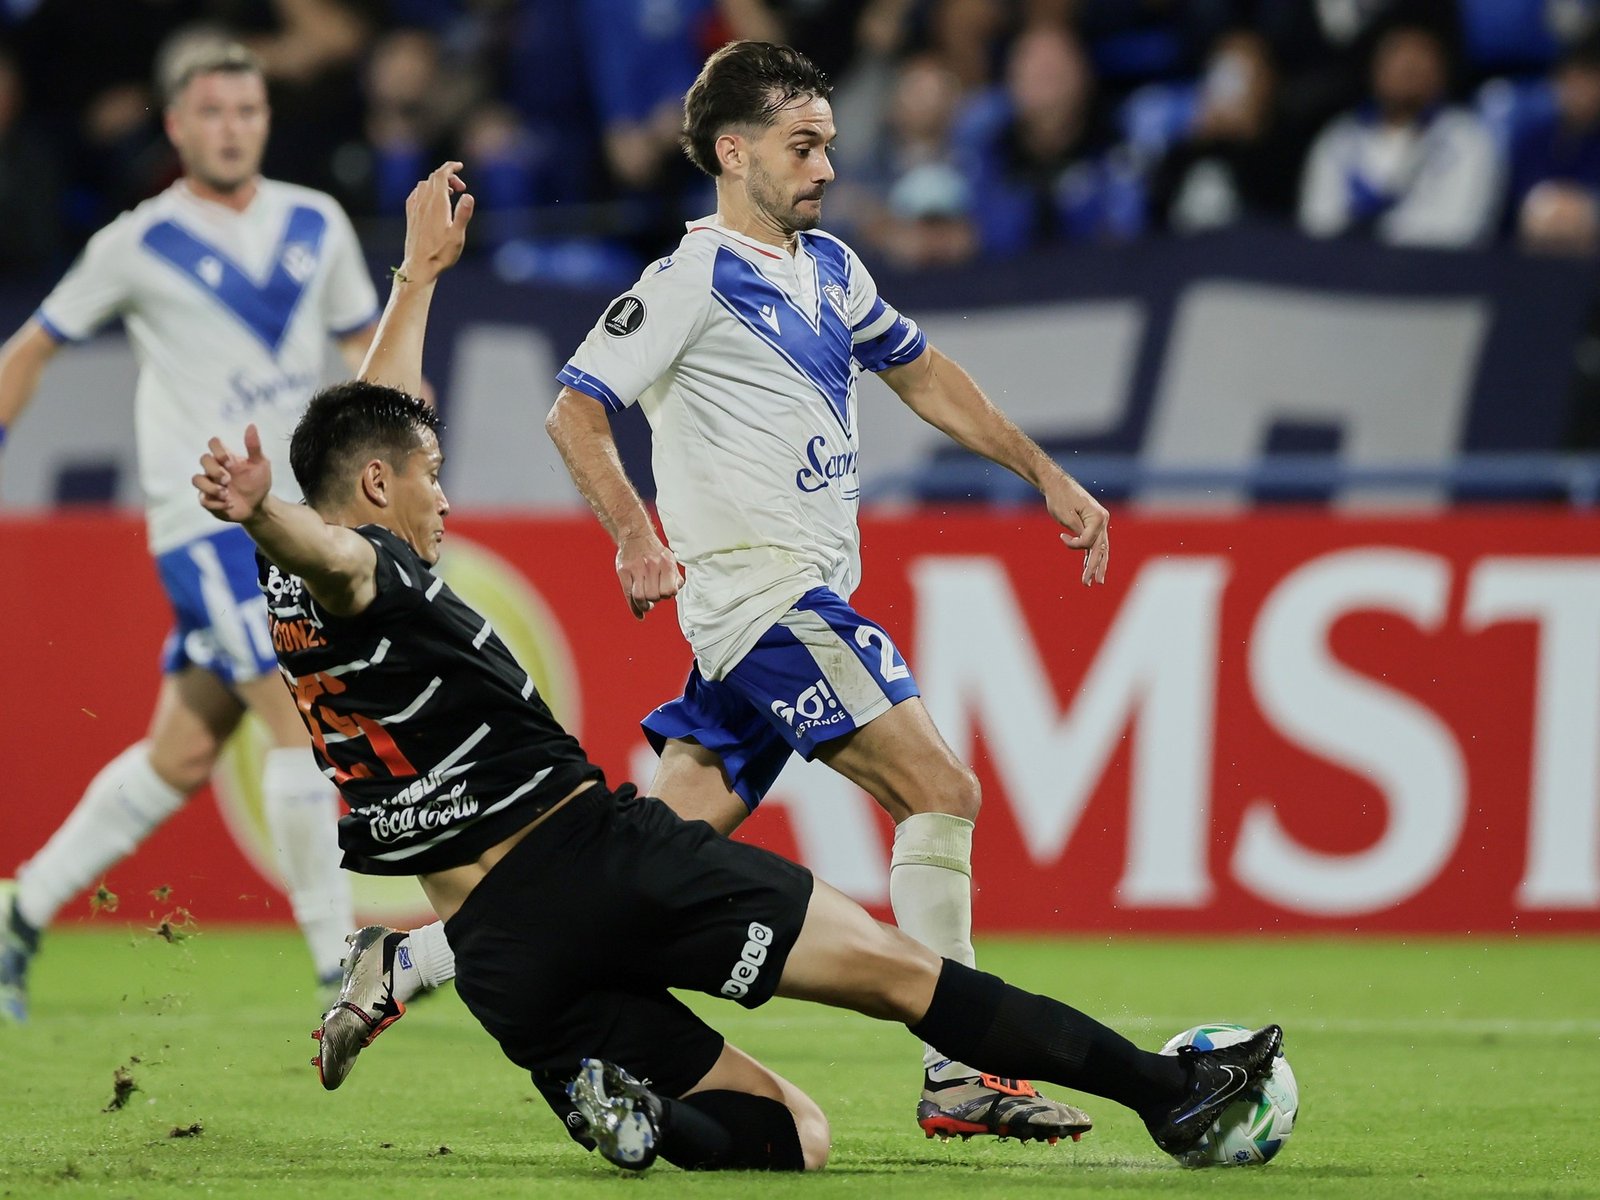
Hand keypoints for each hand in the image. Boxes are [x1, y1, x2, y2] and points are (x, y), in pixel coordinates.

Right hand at [194, 424, 272, 523]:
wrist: (258, 506)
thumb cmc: (258, 482)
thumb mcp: (260, 465)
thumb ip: (254, 447)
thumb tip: (251, 425)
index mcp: (226, 458)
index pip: (213, 443)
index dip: (218, 450)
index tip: (231, 463)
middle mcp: (215, 468)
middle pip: (203, 459)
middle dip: (215, 470)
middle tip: (229, 480)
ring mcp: (209, 484)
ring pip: (196, 479)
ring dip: (211, 487)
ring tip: (227, 495)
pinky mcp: (208, 500)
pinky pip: (203, 499)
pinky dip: (216, 503)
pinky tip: (229, 504)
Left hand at [397, 161, 475, 285]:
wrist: (420, 266)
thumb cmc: (441, 253)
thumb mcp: (457, 236)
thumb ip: (463, 214)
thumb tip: (468, 196)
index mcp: (437, 204)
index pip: (441, 175)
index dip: (450, 167)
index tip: (460, 165)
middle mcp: (424, 203)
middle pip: (434, 178)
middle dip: (448, 177)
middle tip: (461, 188)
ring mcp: (415, 208)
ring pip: (424, 185)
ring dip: (437, 183)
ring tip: (450, 195)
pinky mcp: (411, 216)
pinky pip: (416, 194)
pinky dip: (426, 190)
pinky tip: (431, 200)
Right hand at [615, 532, 681, 619]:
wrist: (635, 535)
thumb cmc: (654, 550)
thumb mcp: (669, 559)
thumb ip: (675, 576)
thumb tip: (675, 591)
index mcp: (666, 563)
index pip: (669, 591)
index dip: (667, 595)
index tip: (664, 594)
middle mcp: (651, 566)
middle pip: (654, 596)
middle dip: (655, 599)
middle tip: (653, 596)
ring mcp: (636, 568)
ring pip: (641, 597)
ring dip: (644, 605)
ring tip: (646, 603)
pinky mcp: (624, 571)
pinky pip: (628, 595)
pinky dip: (634, 608)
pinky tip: (639, 614)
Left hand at [1044, 475, 1109, 586]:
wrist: (1057, 484)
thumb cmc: (1059, 498)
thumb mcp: (1066, 516)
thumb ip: (1078, 532)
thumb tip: (1085, 546)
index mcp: (1098, 517)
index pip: (1090, 541)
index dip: (1075, 544)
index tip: (1061, 537)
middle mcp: (1103, 519)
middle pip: (1100, 548)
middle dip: (1094, 567)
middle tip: (1089, 583)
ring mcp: (1100, 522)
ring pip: (1101, 548)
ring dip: (1097, 565)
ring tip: (1096, 581)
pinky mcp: (1093, 524)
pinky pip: (1095, 543)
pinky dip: (1092, 555)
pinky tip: (1090, 568)